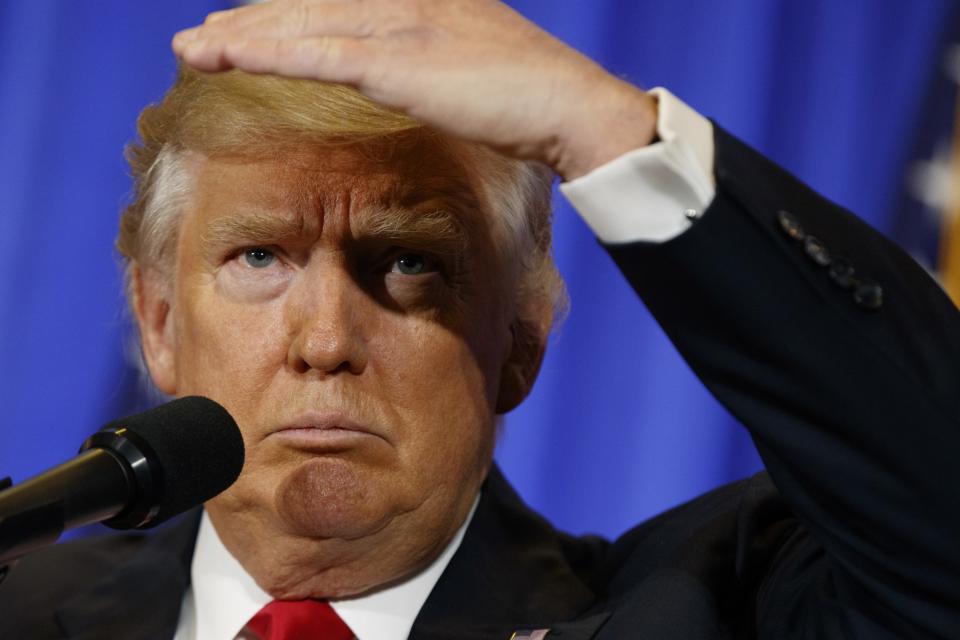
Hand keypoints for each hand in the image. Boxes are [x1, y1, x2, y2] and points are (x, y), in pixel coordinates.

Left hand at [172, 0, 657, 179]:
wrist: (567, 105)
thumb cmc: (529, 98)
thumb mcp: (475, 66)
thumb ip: (434, 63)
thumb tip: (412, 78)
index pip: (332, 2)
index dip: (282, 17)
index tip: (245, 32)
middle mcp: (401, 0)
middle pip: (305, 6)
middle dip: (247, 23)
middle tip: (200, 40)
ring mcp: (397, 24)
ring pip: (301, 26)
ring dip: (241, 38)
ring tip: (193, 50)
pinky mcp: (396, 61)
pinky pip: (316, 55)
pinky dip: (266, 55)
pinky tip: (228, 57)